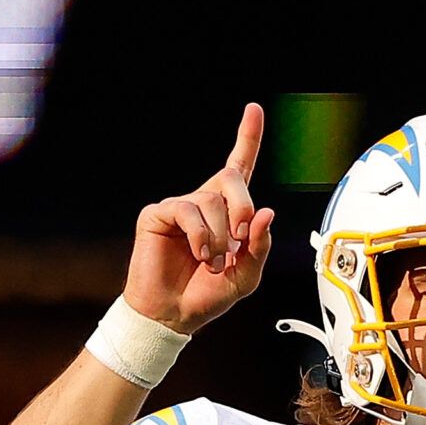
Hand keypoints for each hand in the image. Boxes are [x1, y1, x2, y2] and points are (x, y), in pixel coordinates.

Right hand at [123, 103, 277, 335]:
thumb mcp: (247, 276)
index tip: (254, 110)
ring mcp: (180, 207)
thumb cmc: (206, 295)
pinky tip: (199, 253)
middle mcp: (204, 204)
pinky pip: (187, 211)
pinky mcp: (159, 215)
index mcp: (227, 213)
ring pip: (211, 200)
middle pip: (230, 177)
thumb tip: (266, 213)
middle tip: (240, 235)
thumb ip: (260, 246)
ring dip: (219, 237)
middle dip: (242, 206)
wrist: (173, 314)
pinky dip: (199, 235)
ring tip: (212, 261)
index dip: (247, 137)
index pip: (240, 167)